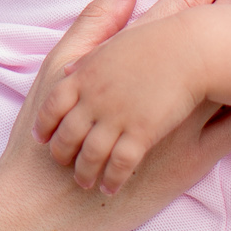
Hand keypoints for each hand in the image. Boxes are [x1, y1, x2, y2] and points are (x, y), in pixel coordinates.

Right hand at [0, 0, 230, 230]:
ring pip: (230, 86)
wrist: (50, 203)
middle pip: (211, 45)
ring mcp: (183, 128)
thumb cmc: (46, 136)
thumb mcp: (61, 69)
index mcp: (131, 66)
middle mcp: (164, 94)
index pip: (173, 17)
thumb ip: (96, 25)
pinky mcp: (193, 162)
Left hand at [39, 15, 206, 194]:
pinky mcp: (141, 133)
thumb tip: (68, 71)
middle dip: (62, 153)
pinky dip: (111, 178)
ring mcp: (117, 117)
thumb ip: (87, 60)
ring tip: (85, 183)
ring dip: (85, 171)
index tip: (42, 138)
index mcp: (85, 76)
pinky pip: (120, 163)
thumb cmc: (153, 42)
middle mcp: (95, 99)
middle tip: (63, 165)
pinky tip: (110, 188)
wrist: (188, 49)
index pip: (54, 105)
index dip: (45, 124)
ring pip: (90, 154)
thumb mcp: (111, 45)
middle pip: (68, 134)